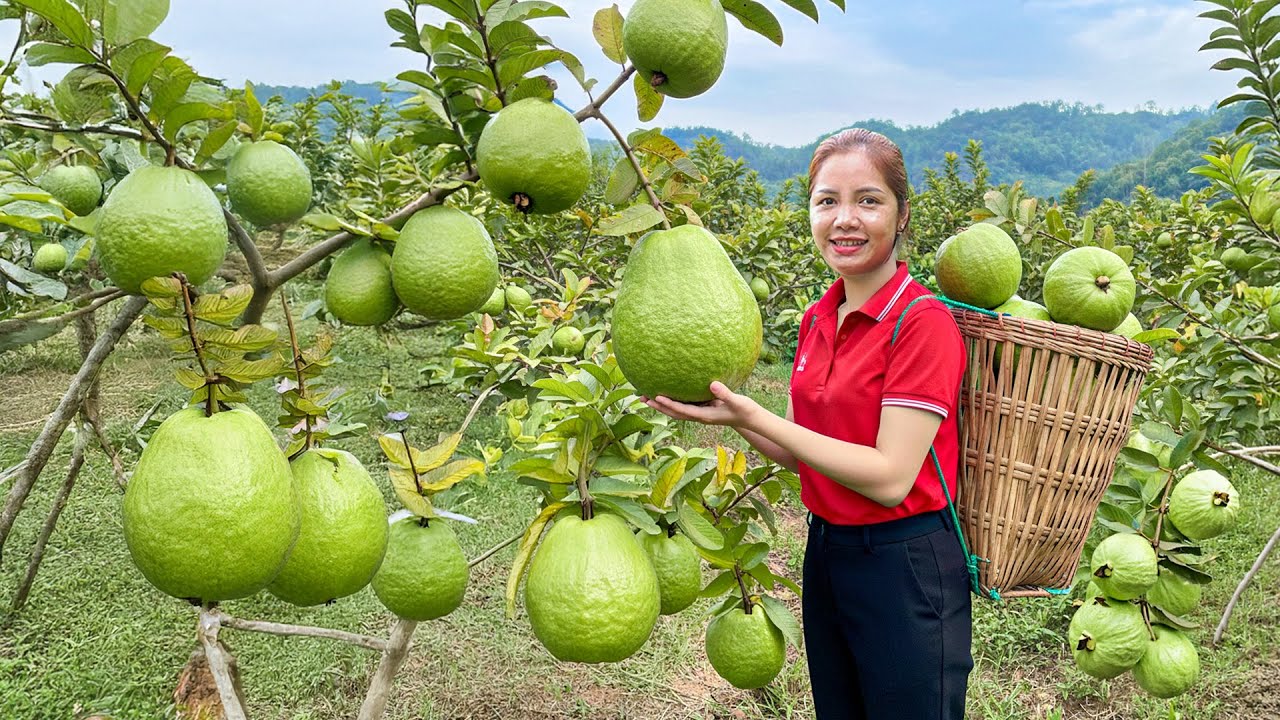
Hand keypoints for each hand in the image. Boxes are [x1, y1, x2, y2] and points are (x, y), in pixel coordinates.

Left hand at [642, 381, 761, 427]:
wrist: (750, 418)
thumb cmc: (744, 410)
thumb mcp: (737, 401)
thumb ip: (725, 393)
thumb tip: (712, 384)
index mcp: (704, 416)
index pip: (682, 410)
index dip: (669, 404)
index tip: (656, 397)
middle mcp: (699, 416)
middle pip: (674, 412)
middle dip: (658, 406)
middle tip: (642, 397)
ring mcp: (700, 413)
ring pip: (677, 409)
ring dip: (662, 404)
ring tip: (647, 395)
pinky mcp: (703, 408)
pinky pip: (684, 404)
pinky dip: (674, 400)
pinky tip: (668, 391)